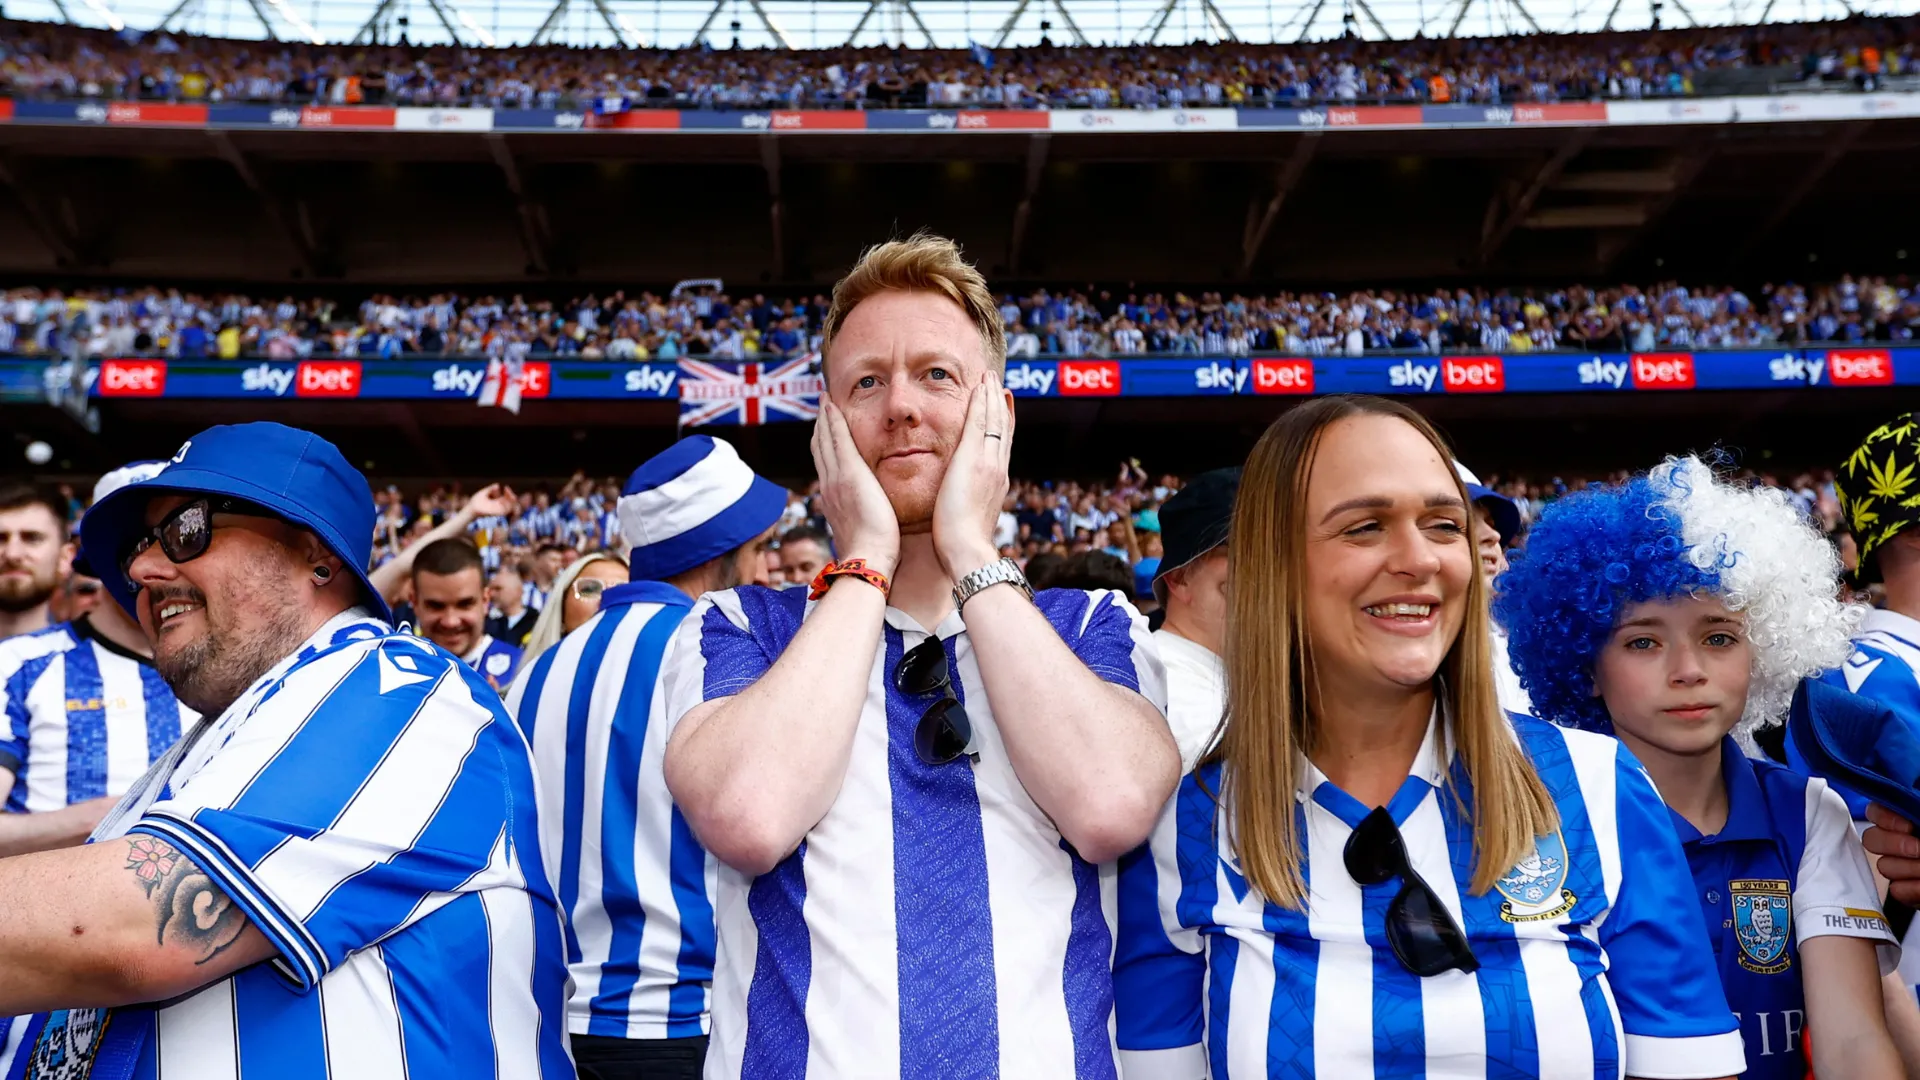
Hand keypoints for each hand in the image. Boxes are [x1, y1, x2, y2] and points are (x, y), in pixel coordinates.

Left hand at [464, 483, 516, 518]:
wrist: (471, 508)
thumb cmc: (475, 502)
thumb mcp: (484, 492)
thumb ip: (490, 489)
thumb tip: (497, 485)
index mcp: (496, 502)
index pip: (506, 498)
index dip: (508, 492)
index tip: (506, 487)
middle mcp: (499, 507)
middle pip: (511, 502)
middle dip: (512, 496)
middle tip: (508, 490)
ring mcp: (499, 510)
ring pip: (511, 507)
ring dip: (512, 501)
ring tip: (510, 494)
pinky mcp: (498, 514)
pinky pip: (507, 510)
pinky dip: (509, 505)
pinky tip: (505, 499)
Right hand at [812, 401, 898, 577]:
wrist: (868, 558)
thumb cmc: (873, 553)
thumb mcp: (864, 532)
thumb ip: (863, 520)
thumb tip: (869, 520)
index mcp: (832, 500)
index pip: (826, 467)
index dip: (824, 447)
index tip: (825, 432)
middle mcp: (828, 486)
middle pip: (819, 449)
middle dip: (820, 427)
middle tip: (822, 408)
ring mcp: (835, 478)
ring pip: (824, 440)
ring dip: (824, 418)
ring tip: (825, 401)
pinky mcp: (848, 472)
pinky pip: (837, 438)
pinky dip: (832, 419)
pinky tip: (831, 404)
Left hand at [933, 372, 1011, 581]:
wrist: (967, 551)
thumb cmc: (962, 545)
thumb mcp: (970, 520)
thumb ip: (969, 506)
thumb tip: (964, 507)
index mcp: (996, 483)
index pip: (1001, 447)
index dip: (1003, 425)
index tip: (1002, 407)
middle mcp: (997, 469)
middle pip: (1003, 429)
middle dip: (1001, 405)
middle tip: (999, 384)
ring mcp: (988, 462)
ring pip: (994, 421)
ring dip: (992, 396)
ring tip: (990, 377)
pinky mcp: (974, 458)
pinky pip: (979, 422)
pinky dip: (982, 403)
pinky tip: (980, 387)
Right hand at [1865, 803, 1919, 904]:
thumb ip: (1910, 810)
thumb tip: (1902, 821)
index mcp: (1909, 819)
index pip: (1877, 812)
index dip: (1885, 818)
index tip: (1907, 826)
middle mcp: (1903, 842)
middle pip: (1871, 840)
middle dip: (1894, 845)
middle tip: (1918, 849)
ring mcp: (1904, 868)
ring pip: (1884, 866)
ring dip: (1909, 869)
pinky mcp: (1909, 892)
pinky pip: (1897, 891)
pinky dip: (1913, 890)